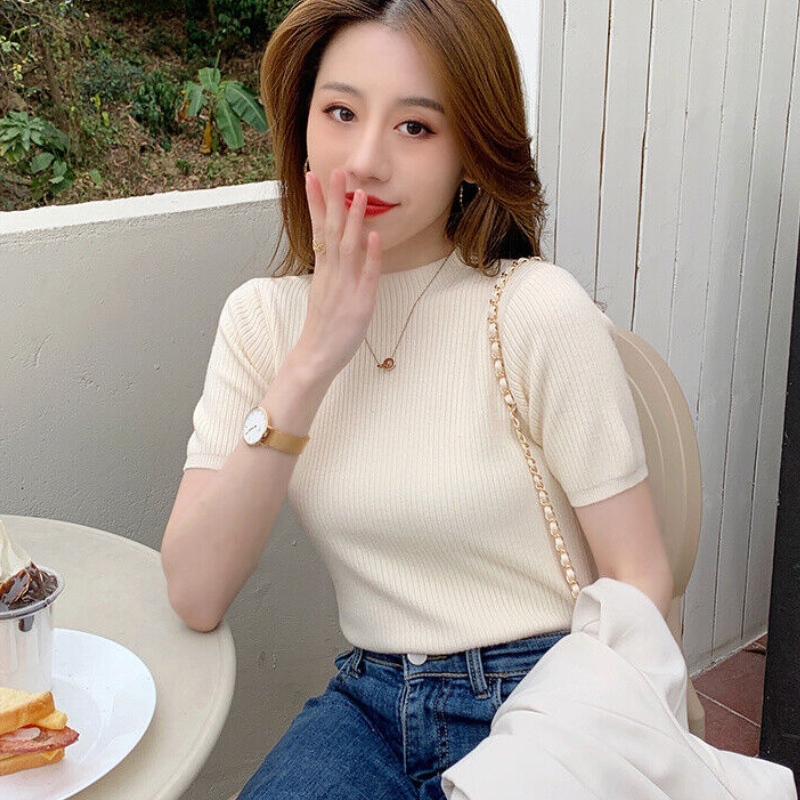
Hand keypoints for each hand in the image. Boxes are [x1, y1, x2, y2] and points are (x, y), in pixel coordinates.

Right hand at [293, 167, 382, 379]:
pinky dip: (370, 256)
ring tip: (360, 195)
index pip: (318, 228)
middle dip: (334, 200)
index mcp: (323, 269)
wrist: (316, 356)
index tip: (312, 175)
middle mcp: (332, 274)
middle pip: (332, 231)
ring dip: (354, 221)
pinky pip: (366, 276)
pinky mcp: (359, 303)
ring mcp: (345, 288)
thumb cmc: (323, 325)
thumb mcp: (324, 290)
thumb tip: (335, 245)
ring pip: (348, 248)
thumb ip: (331, 267)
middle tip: (336, 171)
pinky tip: (373, 236)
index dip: (317, 202)